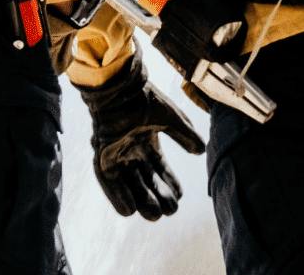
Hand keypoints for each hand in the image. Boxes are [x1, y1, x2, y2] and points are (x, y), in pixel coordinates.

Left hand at [75, 56, 205, 221]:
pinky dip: (117, 195)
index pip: (159, 168)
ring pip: (129, 182)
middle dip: (158, 195)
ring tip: (154, 216)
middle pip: (145, 179)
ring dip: (141, 199)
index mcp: (146, 140)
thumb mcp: (172, 119)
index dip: (169, 183)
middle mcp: (130, 148)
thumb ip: (185, 135)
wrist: (122, 87)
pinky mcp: (102, 153)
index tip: (179, 198)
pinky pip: (108, 179)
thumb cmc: (145, 97)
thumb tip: (201, 151)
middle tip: (169, 210)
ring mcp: (115, 151)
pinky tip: (128, 210)